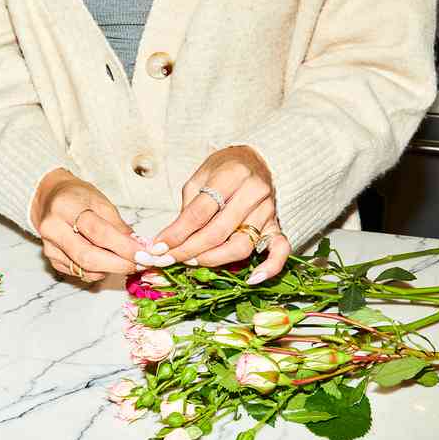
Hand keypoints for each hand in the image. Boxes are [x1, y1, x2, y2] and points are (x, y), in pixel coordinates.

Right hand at [31, 169, 144, 281]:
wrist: (50, 198)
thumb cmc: (77, 197)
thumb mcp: (101, 201)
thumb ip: (118, 226)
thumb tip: (137, 247)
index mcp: (66, 207)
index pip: (98, 232)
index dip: (123, 247)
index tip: (143, 254)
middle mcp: (53, 229)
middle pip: (88, 257)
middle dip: (118, 265)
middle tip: (138, 264)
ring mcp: (49, 247)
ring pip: (84, 269)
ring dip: (110, 269)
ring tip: (125, 260)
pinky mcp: (51, 259)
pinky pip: (78, 272)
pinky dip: (97, 271)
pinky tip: (106, 261)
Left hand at [145, 146, 291, 283]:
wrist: (256, 160)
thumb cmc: (223, 170)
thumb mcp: (198, 178)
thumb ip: (188, 208)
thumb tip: (168, 241)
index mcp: (231, 175)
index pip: (199, 212)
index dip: (176, 233)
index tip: (157, 247)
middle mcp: (253, 192)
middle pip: (218, 232)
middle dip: (188, 250)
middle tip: (168, 259)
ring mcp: (268, 211)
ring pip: (241, 245)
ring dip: (213, 259)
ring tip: (191, 261)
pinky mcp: (277, 225)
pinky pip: (280, 250)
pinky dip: (270, 267)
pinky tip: (252, 279)